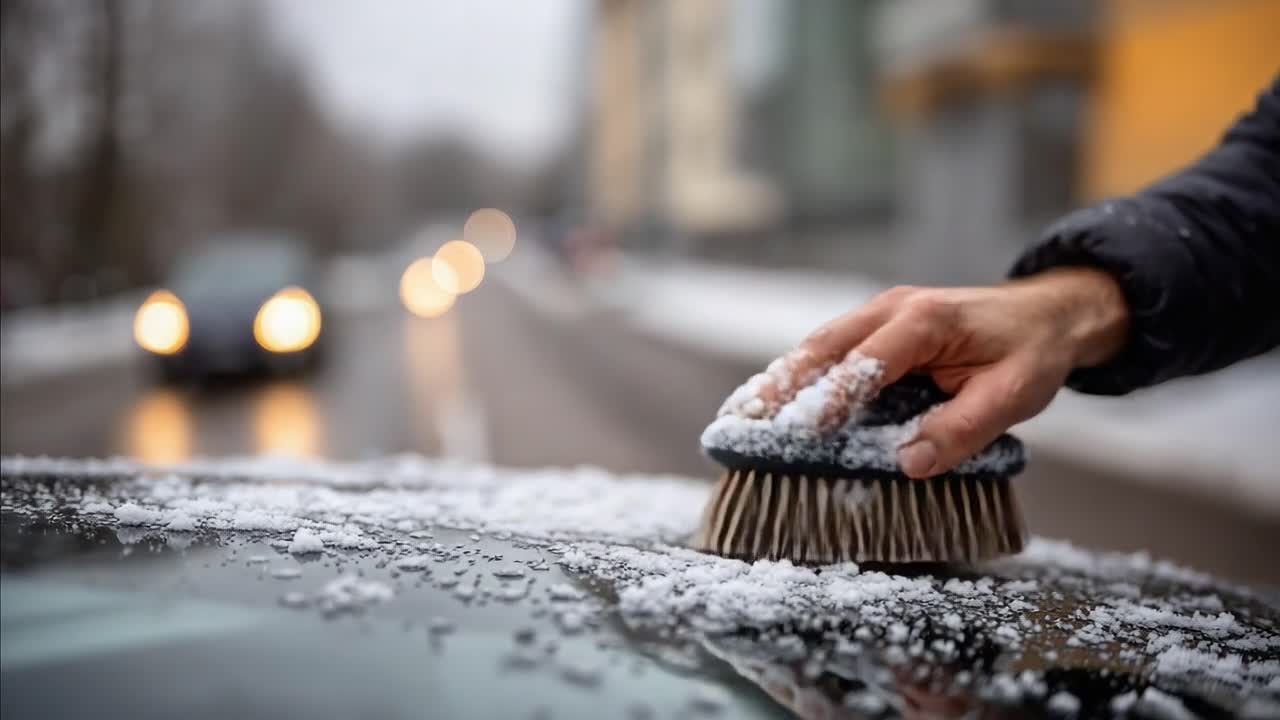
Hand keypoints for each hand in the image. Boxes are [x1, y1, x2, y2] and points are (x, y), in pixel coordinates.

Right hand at [721, 268, 1129, 476]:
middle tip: (742, 419)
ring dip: (780, 380)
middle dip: (781, 384)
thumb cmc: (1031, 352)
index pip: (869, 360)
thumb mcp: (1014, 395)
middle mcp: (892, 310)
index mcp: (926, 321)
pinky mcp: (874, 330)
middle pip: (824, 345)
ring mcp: (878, 315)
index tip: (804, 431)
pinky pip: (828, 352)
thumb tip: (909, 463)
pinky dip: (798, 376)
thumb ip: (963, 428)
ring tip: (741, 415)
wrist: (1047, 314)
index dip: (834, 396)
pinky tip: (773, 401)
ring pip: (817, 346)